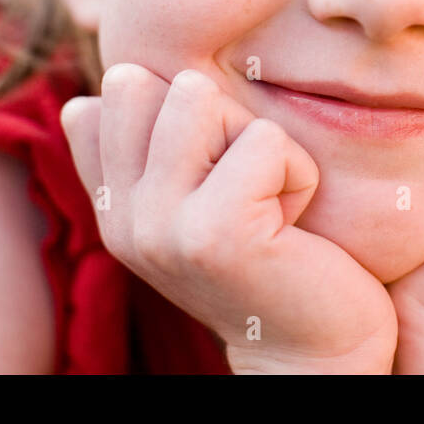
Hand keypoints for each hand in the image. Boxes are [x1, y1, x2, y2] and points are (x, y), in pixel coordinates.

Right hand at [61, 64, 398, 373]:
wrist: (310, 350)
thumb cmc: (271, 255)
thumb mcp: (200, 193)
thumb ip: (155, 141)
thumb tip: (119, 73)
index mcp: (113, 205)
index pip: (116, 96)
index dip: (187, 111)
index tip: (215, 178)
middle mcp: (122, 218)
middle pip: (157, 84)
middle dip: (223, 118)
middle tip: (248, 187)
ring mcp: (159, 227)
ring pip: (200, 97)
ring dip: (258, 140)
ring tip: (266, 201)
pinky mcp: (214, 233)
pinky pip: (264, 139)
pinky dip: (297, 173)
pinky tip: (289, 226)